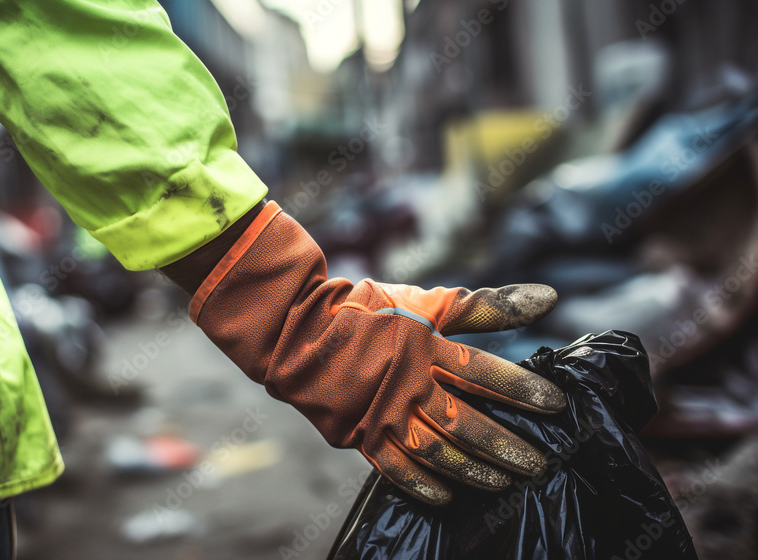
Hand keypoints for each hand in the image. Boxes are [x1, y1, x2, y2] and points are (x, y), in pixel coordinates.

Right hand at [191, 202, 564, 504]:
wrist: (299, 333)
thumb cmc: (370, 312)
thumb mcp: (427, 302)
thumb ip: (486, 306)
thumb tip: (549, 297)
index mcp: (424, 347)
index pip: (483, 372)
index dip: (520, 389)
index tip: (555, 406)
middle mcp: (406, 384)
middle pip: (465, 422)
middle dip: (505, 445)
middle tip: (538, 463)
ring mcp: (381, 413)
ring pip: (435, 451)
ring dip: (473, 470)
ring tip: (504, 483)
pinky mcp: (359, 434)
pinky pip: (394, 468)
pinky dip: (421, 484)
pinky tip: (446, 497)